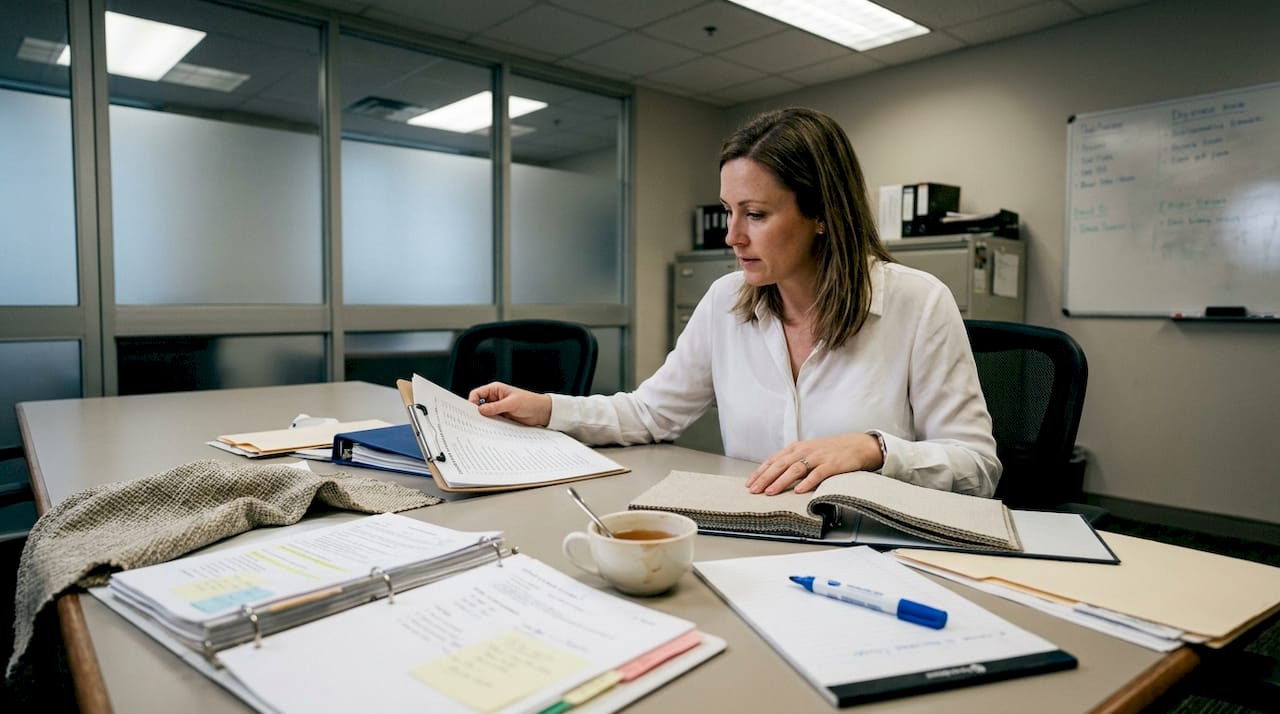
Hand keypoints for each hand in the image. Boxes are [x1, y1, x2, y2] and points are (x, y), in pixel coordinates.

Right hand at [469, 382, 552, 426]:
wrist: (542, 412)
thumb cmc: (530, 402)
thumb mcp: (512, 403)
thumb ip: (496, 407)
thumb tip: (480, 410)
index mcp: (495, 389)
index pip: (477, 394)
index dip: (472, 402)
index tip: (472, 412)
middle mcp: (495, 398)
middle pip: (479, 405)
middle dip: (476, 412)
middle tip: (475, 421)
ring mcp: (498, 408)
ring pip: (485, 414)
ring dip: (484, 420)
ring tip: (483, 426)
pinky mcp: (502, 417)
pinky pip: (492, 421)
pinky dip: (490, 425)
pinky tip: (491, 429)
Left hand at [746, 433, 883, 494]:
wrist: (856, 445)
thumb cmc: (830, 451)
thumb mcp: (808, 452)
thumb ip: (792, 460)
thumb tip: (773, 475)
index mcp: (796, 448)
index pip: (773, 460)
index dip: (760, 472)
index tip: (749, 484)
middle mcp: (804, 451)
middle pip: (780, 465)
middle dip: (765, 478)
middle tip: (754, 490)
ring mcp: (818, 457)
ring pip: (795, 469)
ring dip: (781, 481)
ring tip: (771, 492)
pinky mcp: (831, 465)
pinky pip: (817, 474)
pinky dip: (807, 483)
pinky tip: (799, 491)